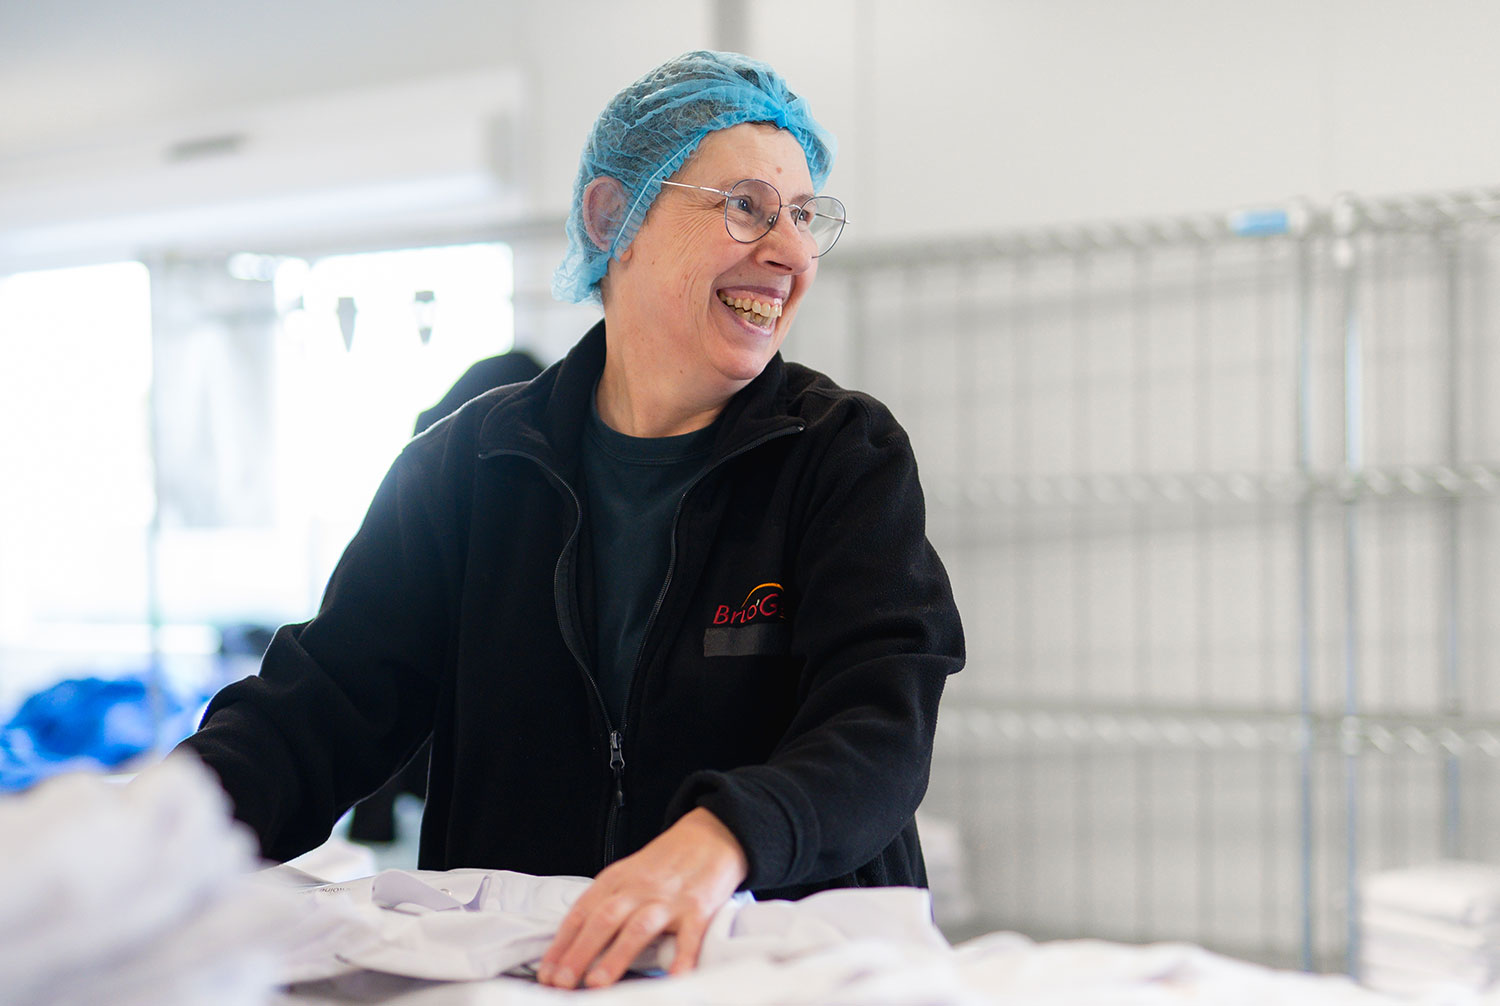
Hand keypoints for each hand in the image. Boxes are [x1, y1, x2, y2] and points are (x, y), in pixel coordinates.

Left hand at [535, 807, 747, 988]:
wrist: (711, 835)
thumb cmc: (667, 862)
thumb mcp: (629, 873)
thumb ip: (607, 902)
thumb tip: (576, 945)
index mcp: (617, 880)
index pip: (581, 913)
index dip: (562, 944)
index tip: (547, 972)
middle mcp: (639, 888)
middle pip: (603, 919)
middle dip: (579, 953)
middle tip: (561, 982)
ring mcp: (669, 899)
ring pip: (637, 927)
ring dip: (615, 956)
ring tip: (598, 983)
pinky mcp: (699, 908)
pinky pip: (689, 936)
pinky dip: (681, 958)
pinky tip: (674, 978)